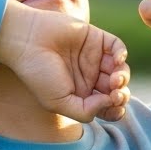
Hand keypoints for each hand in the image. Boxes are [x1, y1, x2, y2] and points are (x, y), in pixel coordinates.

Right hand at [0, 1, 130, 121]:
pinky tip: (117, 60)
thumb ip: (85, 111)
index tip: (114, 108)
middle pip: (117, 89)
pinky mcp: (95, 38)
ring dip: (124, 76)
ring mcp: (93, 57)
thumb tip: (109, 102)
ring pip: (120, 69)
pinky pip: (117, 46)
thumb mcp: (58, 103)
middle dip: (121, 95)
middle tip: (116, 94)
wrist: (26, 41)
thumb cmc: (38, 74)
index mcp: (80, 94)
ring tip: (115, 79)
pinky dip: (122, 53)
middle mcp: (88, 77)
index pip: (107, 106)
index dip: (116, 110)